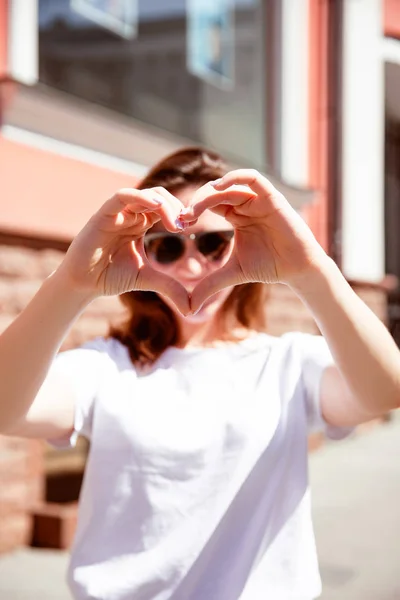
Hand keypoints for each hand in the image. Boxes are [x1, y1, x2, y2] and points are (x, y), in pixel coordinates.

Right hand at [57, 187, 190, 313]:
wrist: (84, 284)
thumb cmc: (111, 277)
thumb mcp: (147, 279)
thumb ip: (170, 287)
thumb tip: (192, 308)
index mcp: (141, 224)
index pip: (165, 207)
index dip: (180, 212)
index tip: (192, 224)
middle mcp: (130, 215)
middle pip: (159, 197)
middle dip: (176, 207)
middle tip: (186, 224)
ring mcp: (117, 213)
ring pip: (145, 194)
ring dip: (164, 203)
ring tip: (176, 222)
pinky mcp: (104, 214)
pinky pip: (123, 196)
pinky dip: (142, 197)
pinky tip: (158, 207)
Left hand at [178, 169, 327, 312]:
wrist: (297, 268)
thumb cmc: (269, 266)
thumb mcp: (232, 274)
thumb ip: (210, 285)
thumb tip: (188, 308)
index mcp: (236, 216)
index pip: (209, 203)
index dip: (193, 209)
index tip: (180, 223)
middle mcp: (246, 204)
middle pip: (215, 192)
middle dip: (197, 201)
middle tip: (185, 216)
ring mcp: (258, 199)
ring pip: (230, 184)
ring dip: (210, 192)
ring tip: (196, 206)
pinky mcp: (272, 197)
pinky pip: (253, 178)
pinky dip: (235, 178)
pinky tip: (219, 188)